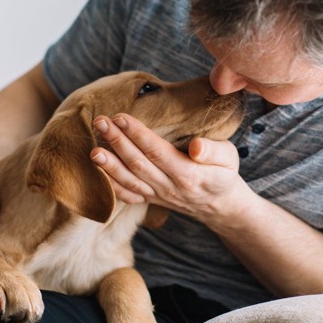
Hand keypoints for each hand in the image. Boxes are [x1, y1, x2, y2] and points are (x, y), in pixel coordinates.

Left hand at [90, 113, 249, 225]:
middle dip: (117, 142)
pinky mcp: (150, 199)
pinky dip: (110, 185)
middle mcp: (169, 187)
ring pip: (129, 181)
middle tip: (100, 122)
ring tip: (93, 149)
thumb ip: (213, 151)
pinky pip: (127, 195)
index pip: (157, 151)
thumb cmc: (223, 173)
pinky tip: (97, 171)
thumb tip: (196, 147)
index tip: (121, 117)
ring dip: (109, 165)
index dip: (137, 135)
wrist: (219, 205)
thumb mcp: (229, 158)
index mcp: (188, 173)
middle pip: (138, 163)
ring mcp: (157, 195)